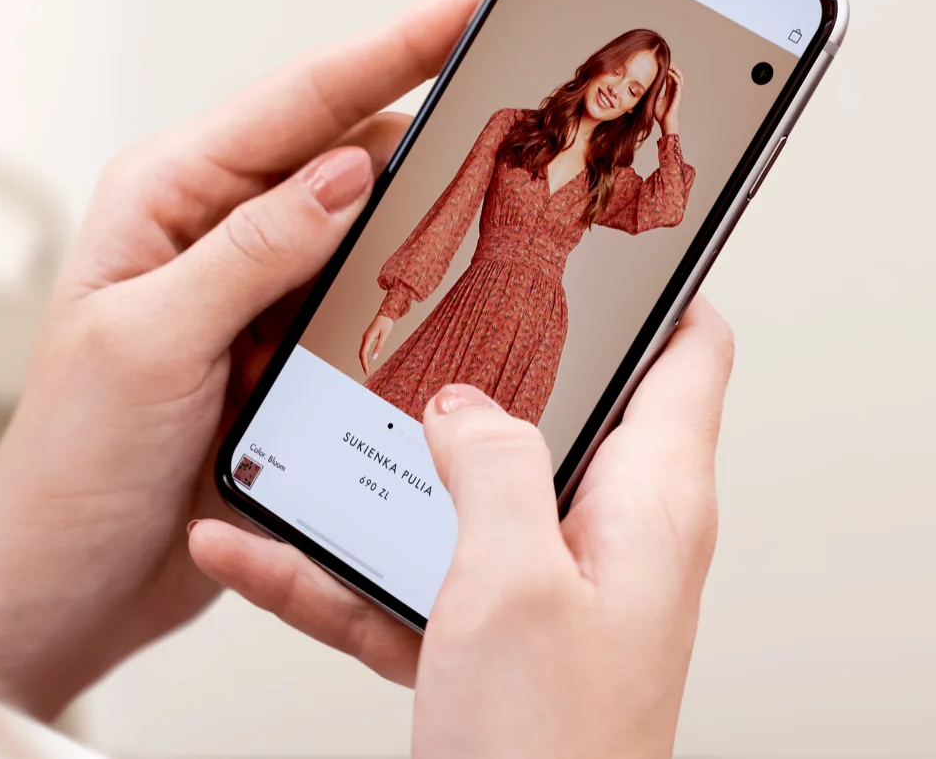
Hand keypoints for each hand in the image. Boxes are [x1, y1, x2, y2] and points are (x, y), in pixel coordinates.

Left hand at [0, 0, 484, 718]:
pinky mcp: (286, 349)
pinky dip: (409, 287)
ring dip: (425, 214)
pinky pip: (367, 295)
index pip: (297, 102)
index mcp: (166, 195)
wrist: (72, 579)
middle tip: (519, 103)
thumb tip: (347, 170)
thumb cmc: (74, 460)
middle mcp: (215, 229)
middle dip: (429, 122)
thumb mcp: (151, 342)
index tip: (471, 5)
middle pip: (346, 148)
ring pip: (368, 223)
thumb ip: (249, 252)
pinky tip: (456, 285)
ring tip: (506, 191)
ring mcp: (257, 290)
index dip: (394, 48)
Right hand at [189, 295, 732, 757]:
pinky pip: (404, 585)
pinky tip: (249, 548)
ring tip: (295, 427)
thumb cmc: (551, 756)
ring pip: (455, 500)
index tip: (584, 230)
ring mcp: (542, 597)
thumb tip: (463, 403)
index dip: (648, 284)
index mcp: (650, 503)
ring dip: (372, 473)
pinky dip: (331, 570)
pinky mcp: (484, 653)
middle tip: (405, 305)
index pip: (687, 351)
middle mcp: (605, 540)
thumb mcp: (514, 582)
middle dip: (470, 366)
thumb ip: (492, 466)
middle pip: (549, 413)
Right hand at [359, 314, 393, 374]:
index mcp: (368, 337)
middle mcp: (365, 338)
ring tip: (368, 369)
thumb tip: (374, 358)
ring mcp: (366, 337)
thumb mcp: (385, 336)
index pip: (363, 354)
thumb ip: (379, 347)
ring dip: (364, 361)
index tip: (367, 372)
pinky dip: (365, 356)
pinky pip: (364, 348)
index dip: (364, 364)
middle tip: (367, 373)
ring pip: (362, 351)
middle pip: (361, 354)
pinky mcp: (368, 337)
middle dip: (363, 364)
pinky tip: (368, 361)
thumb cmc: (386, 323)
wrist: (386, 313)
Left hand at [654, 63, 683, 136]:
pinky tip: (669, 72)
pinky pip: (678, 83)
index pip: (670, 77)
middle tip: (666, 61)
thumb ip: (649, 94)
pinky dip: (674, 76)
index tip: (661, 64)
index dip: (667, 70)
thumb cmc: (659, 114)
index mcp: (669, 91)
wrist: (665, 123)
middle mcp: (674, 90)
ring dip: (675, 70)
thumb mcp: (652, 100)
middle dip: (672, 67)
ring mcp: (677, 92)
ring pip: (679, 77)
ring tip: (670, 64)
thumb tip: (639, 90)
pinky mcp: (678, 95)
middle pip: (676, 75)